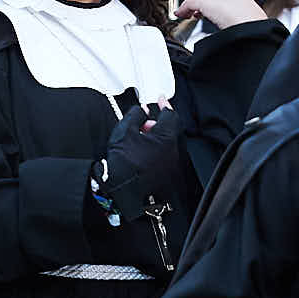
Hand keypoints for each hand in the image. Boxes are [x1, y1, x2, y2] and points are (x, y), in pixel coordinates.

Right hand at [96, 102, 186, 216]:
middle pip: (168, 129)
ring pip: (165, 144)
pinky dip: (154, 152)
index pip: (169, 114)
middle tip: (141, 125)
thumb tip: (141, 111)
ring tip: (136, 143)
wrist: (128, 197)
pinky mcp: (168, 177)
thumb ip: (134, 116)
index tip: (160, 100)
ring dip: (153, 139)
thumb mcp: (124, 133)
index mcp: (166, 137)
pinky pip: (163, 157)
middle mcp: (174, 151)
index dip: (163, 104)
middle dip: (154, 124)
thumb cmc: (126, 168)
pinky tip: (140, 157)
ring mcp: (172, 165)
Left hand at [177, 0, 264, 30]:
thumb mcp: (244, 8)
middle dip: (203, 2)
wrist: (251, 26)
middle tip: (200, 14)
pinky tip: (181, 15)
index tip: (211, 7)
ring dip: (193, 6)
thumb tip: (228, 16)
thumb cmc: (252, 21)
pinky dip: (183, 9)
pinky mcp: (205, 3)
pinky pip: (189, 4)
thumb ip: (234, 7)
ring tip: (192, 16)